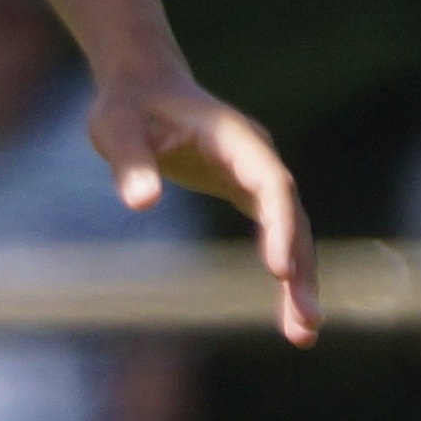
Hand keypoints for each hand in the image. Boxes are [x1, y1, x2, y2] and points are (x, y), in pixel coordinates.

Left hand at [89, 74, 317, 345]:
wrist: (143, 85)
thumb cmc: (128, 106)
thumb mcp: (116, 128)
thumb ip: (129, 163)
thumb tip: (141, 204)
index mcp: (235, 139)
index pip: (271, 183)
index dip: (278, 225)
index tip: (277, 269)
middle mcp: (258, 158)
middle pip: (292, 216)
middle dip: (300, 268)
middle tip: (304, 322)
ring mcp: (258, 176)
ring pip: (292, 232)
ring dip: (300, 279)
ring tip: (303, 334)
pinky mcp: (248, 192)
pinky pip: (276, 236)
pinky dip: (284, 272)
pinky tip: (288, 316)